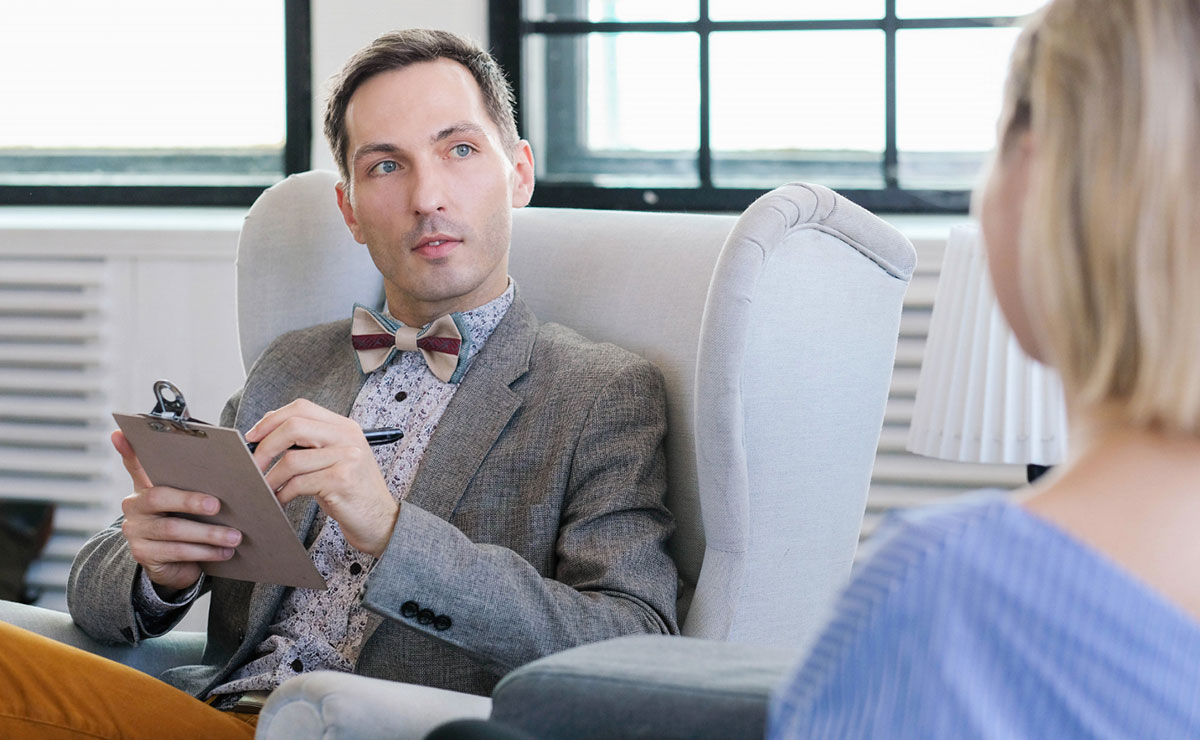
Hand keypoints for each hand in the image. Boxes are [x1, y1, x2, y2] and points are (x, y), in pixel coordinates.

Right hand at [112, 430, 240, 594]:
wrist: (175, 564)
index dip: (128, 450)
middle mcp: (134, 506)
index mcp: (145, 486)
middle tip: (217, 505)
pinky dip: (204, 552)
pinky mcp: (144, 555)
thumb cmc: (188, 522)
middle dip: (191, 501)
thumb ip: (196, 481)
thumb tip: (223, 457)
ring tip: (234, 537)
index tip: (121, 432)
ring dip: (208, 534)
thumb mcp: (189, 501)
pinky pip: (177, 552)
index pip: (136, 464)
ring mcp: (136, 531)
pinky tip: (223, 552)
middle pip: (159, 498)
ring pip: (173, 530)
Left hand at [245, 399, 398, 557]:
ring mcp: (347, 457)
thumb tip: (265, 429)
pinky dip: (283, 493)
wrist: (381, 521)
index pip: (301, 408)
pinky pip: (299, 483)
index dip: (271, 420)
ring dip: (270, 477)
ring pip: (292, 458)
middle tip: (252, 465)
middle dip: (264, 446)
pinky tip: (282, 500)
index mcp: (345, 426)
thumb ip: (309, 442)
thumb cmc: (351, 492)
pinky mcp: (342, 481)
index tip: (253, 437)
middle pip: (293, 426)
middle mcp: (348, 437)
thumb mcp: (333, 459)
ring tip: (265, 488)